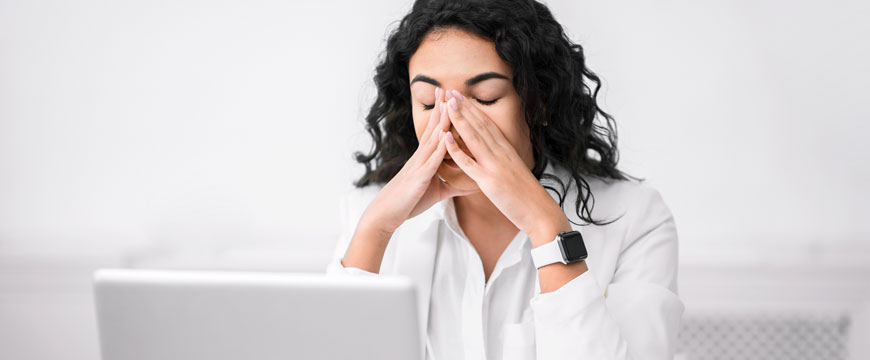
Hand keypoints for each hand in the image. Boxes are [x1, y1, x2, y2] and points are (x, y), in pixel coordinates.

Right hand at [358, 88, 477, 235]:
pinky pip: (430, 162)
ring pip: (432, 141)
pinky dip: (439, 149)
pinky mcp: (419, 178)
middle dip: (440, 109)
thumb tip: (472, 185)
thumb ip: (454, 186)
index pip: (435, 132)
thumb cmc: (409, 202)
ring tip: (448, 105)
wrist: (386, 214)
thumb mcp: (437, 192)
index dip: (443, 115)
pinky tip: (445, 137)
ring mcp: (419, 166)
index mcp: (425, 159)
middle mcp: (421, 158)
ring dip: (441, 122)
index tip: (449, 98)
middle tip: (446, 89)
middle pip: (433, 129)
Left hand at [442, 90, 570, 244]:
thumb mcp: (516, 172)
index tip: (462, 97)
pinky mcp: (489, 181)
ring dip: (460, 120)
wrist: (541, 212)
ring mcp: (495, 166)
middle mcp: (502, 154)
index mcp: (508, 151)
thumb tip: (496, 154)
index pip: (488, 125)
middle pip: (480, 125)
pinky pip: (469, 163)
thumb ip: (504, 161)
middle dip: (464, 108)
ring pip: (474, 138)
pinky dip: (456, 150)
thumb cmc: (528, 197)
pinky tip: (446, 138)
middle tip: (451, 92)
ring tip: (447, 104)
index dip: (474, 110)